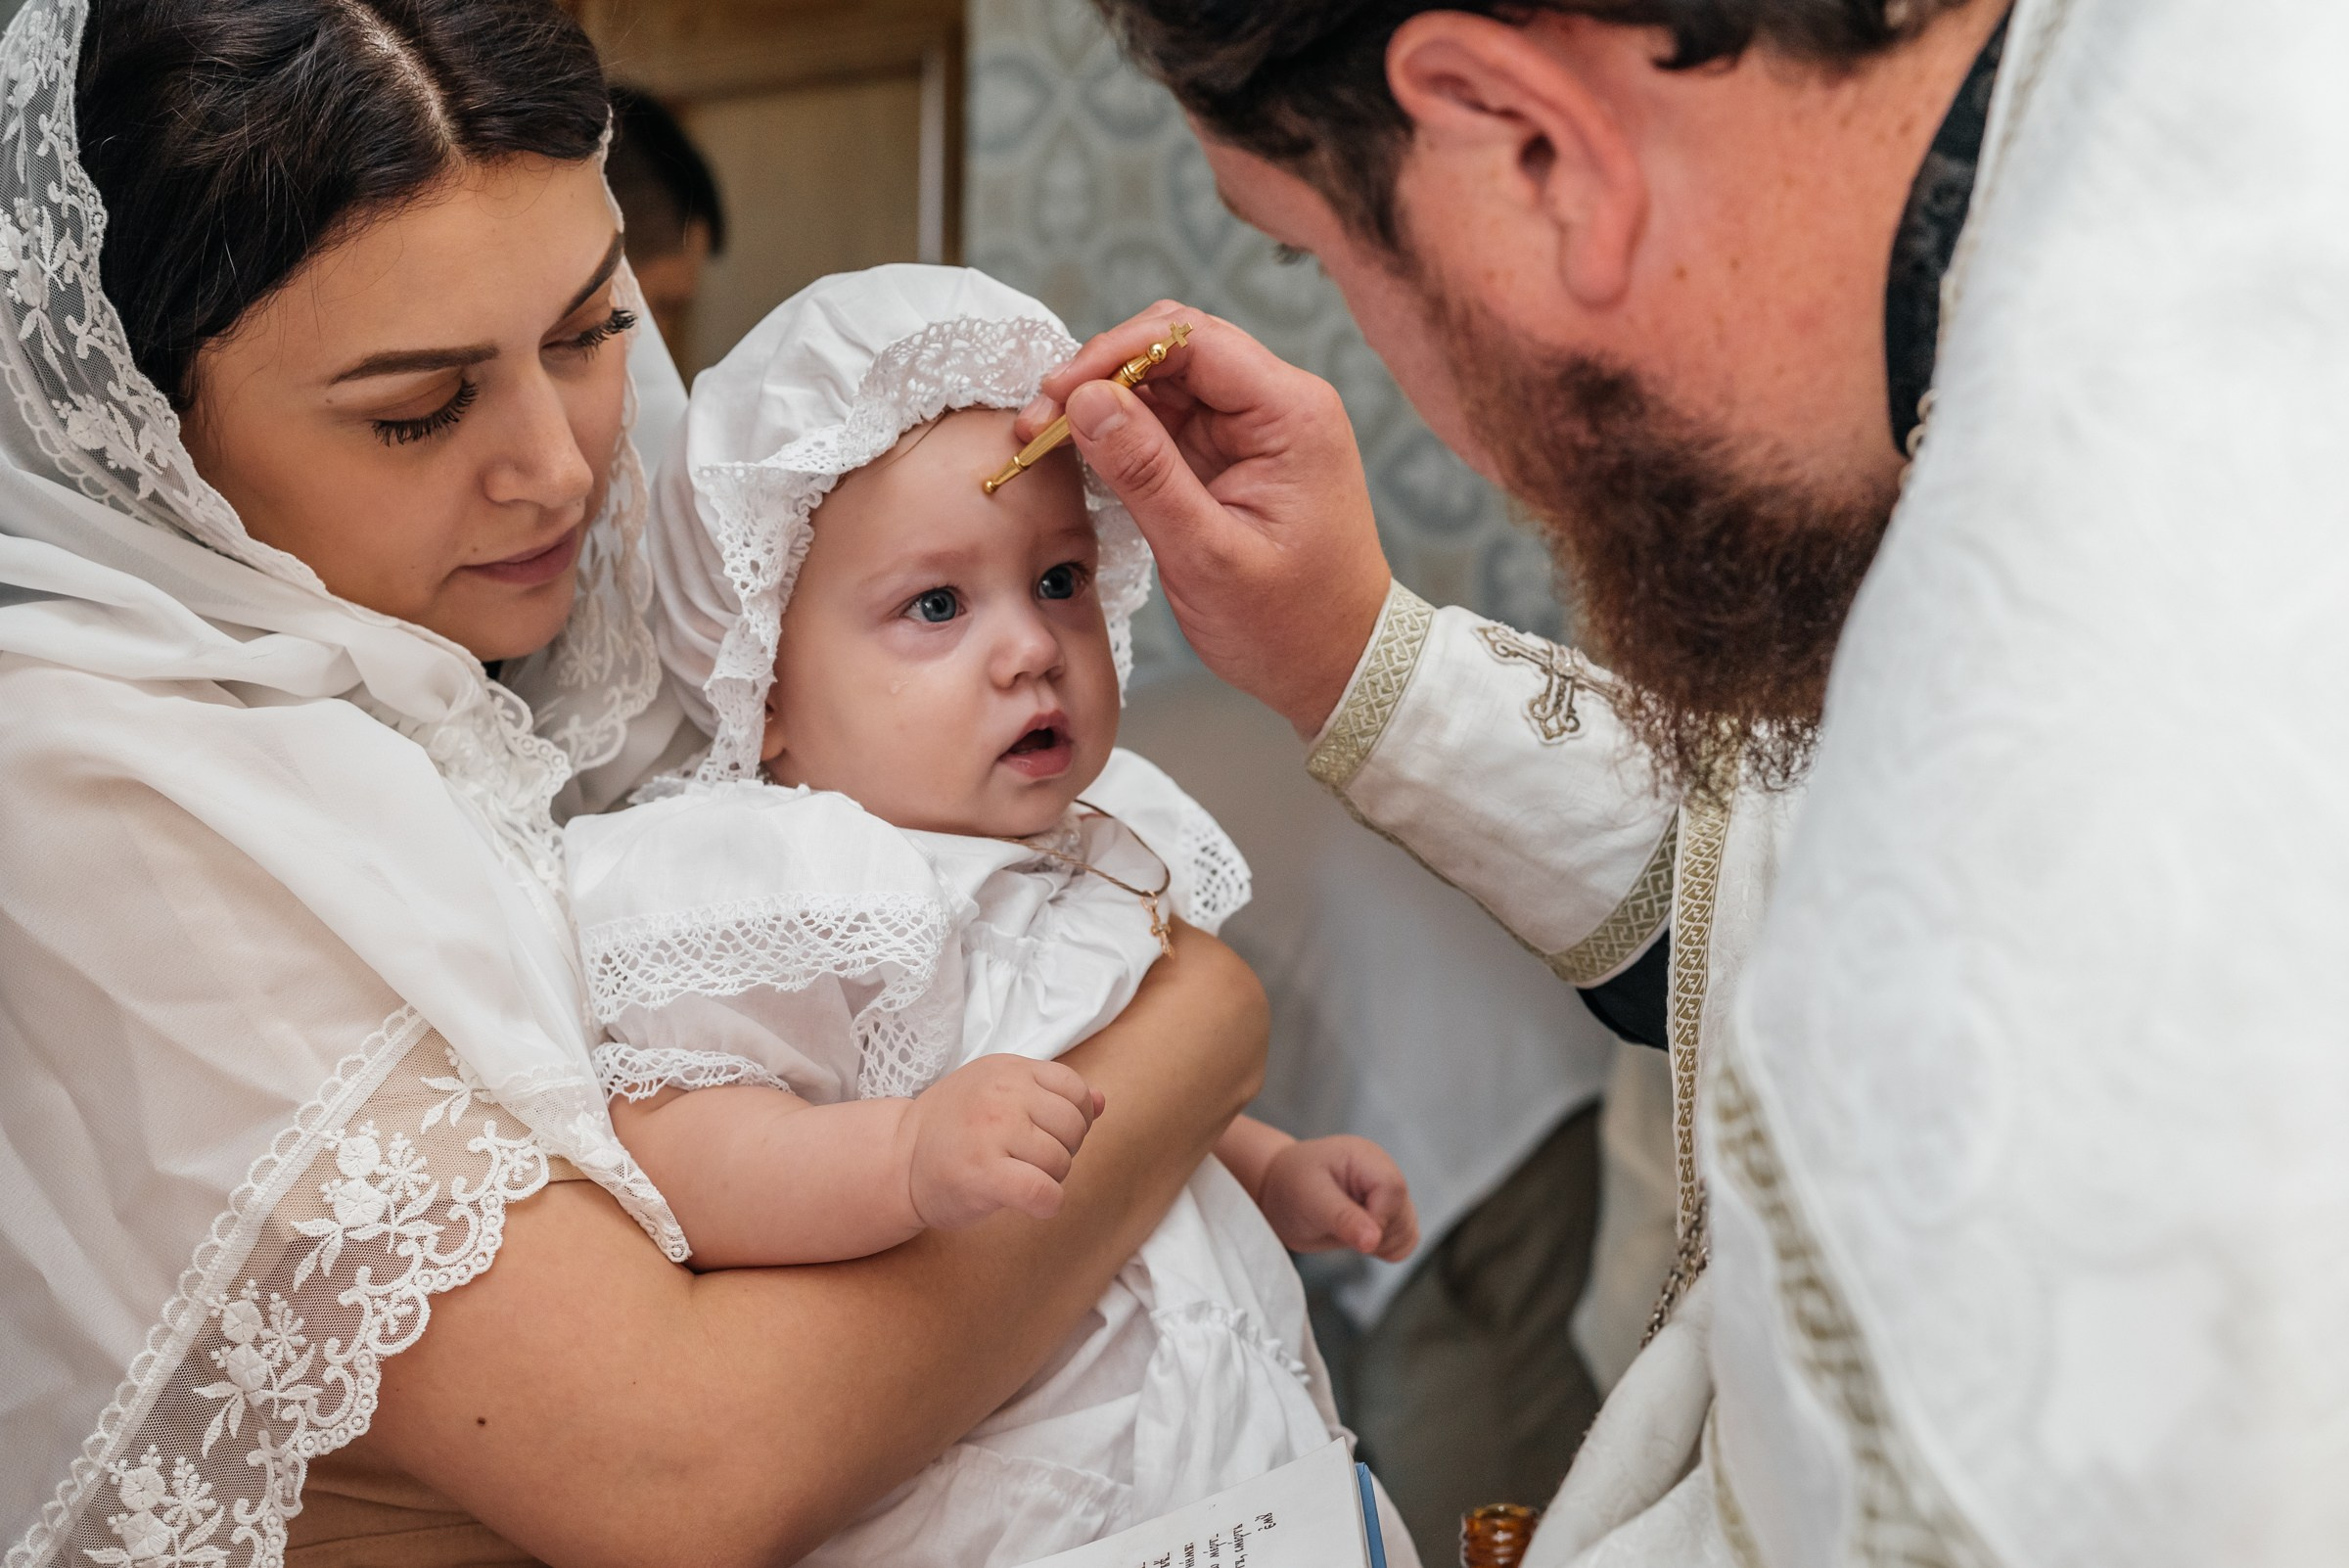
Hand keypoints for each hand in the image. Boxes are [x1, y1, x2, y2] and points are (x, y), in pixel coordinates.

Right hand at [902, 1055, 1105, 1229]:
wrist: (897, 1160)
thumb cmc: (954, 1128)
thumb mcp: (999, 1094)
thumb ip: (1050, 1095)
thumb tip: (1101, 1101)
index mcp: (1008, 1069)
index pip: (1074, 1089)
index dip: (1074, 1118)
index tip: (1049, 1135)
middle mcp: (1000, 1093)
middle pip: (1072, 1126)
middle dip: (1063, 1151)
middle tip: (1031, 1162)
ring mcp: (991, 1131)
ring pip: (1060, 1161)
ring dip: (1050, 1179)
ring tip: (1020, 1178)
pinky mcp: (983, 1173)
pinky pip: (1043, 1191)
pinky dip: (1047, 1203)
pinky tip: (1032, 1203)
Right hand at [1024, 302, 1392, 737]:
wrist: (1339, 666)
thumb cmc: (1290, 625)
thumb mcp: (1207, 556)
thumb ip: (1146, 474)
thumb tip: (1084, 400)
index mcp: (1291, 415)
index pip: (1193, 340)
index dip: (1116, 353)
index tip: (1058, 391)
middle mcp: (1278, 406)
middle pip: (1175, 346)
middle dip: (1101, 372)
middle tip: (1040, 417)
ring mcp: (1254, 429)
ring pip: (1165, 380)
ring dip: (1104, 400)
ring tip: (1045, 435)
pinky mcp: (1232, 455)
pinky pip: (1169, 418)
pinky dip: (1122, 430)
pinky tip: (1082, 452)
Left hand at [1254, 1135, 1418, 1260]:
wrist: (1279, 1192)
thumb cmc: (1290, 1186)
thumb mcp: (1311, 1200)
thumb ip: (1344, 1219)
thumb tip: (1373, 1242)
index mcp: (1366, 1158)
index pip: (1394, 1189)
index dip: (1378, 1218)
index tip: (1351, 1232)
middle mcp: (1383, 1173)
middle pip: (1404, 1213)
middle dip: (1376, 1233)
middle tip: (1338, 1227)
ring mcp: (1388, 1195)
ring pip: (1408, 1231)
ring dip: (1380, 1243)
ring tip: (1344, 1230)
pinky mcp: (1388, 1215)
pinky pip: (1404, 1241)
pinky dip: (1385, 1249)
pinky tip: (1357, 1239)